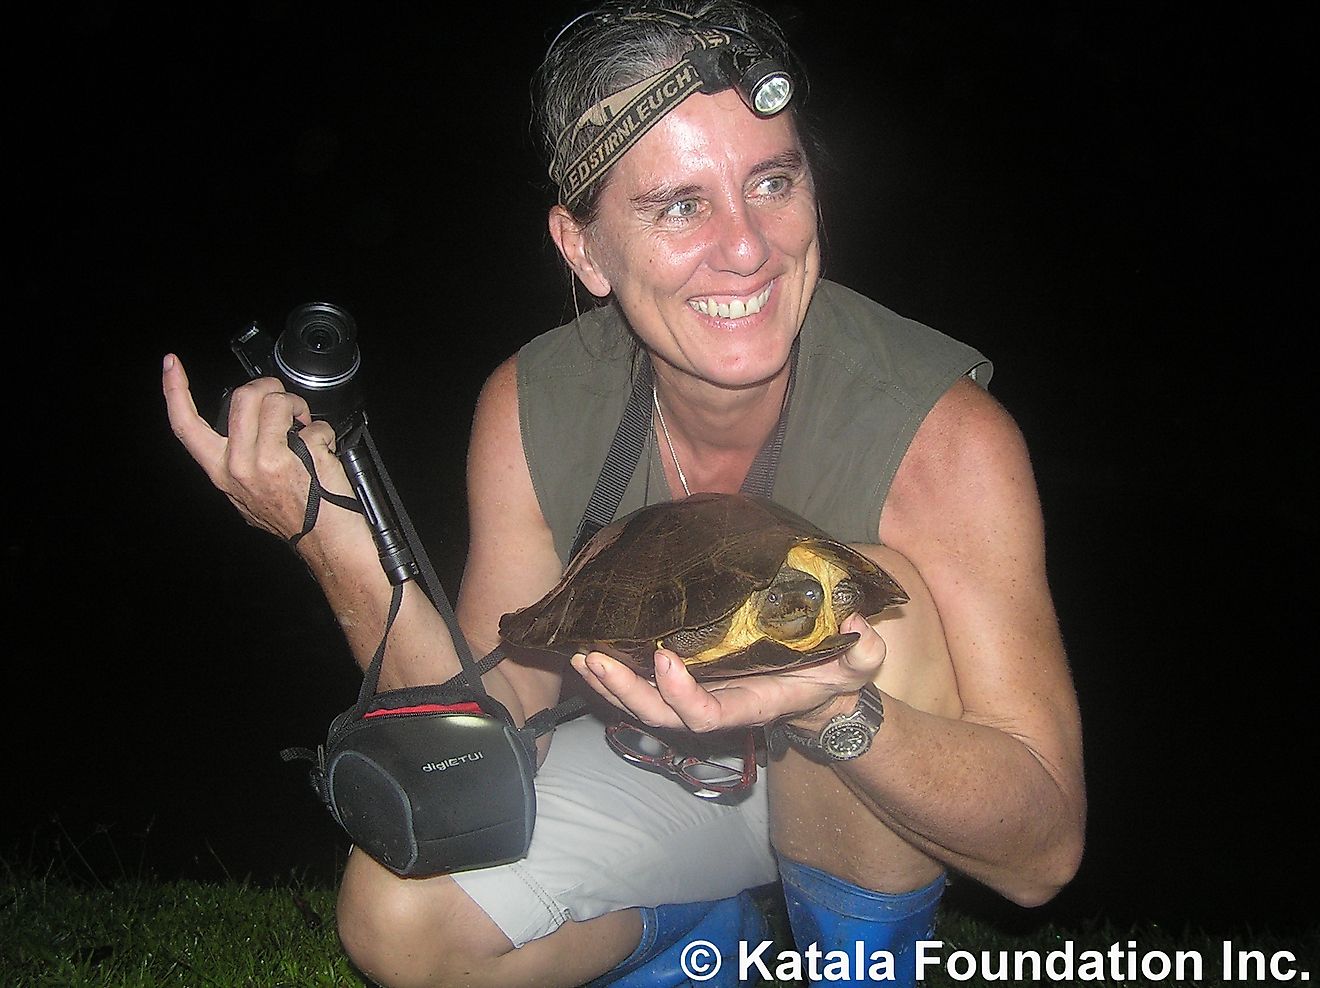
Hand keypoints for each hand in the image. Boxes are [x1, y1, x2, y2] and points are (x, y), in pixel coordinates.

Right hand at [162, 353, 350, 540]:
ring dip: (297, 405)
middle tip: (286, 405)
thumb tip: (245, 429)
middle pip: (243, 397)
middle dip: (270, 389)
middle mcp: (239, 465)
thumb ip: (238, 463)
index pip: (186, 427)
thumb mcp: (247, 496)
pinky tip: (323, 451)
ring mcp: (270, 460)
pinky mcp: (302, 455)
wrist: (327, 543)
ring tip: (305, 426)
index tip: (171, 364)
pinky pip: (315, 423)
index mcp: (222, 471)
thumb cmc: (294, 519)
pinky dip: (324, 432)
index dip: (174, 390)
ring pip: (277, 401)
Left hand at [570, 613, 886, 732]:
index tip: (665, 656)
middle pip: (661, 715)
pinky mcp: (688, 680)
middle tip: (595, 659)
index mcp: (750, 705)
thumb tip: (860, 629)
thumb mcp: (858, 664)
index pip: (708, 714)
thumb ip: (864, 653)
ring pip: (645, 705)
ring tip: (581, 656)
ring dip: (611, 683)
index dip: (682, 694)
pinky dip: (618, 674)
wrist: (819, 690)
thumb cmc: (834, 675)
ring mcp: (699, 696)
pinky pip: (645, 687)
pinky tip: (591, 652)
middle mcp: (717, 706)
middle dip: (626, 692)